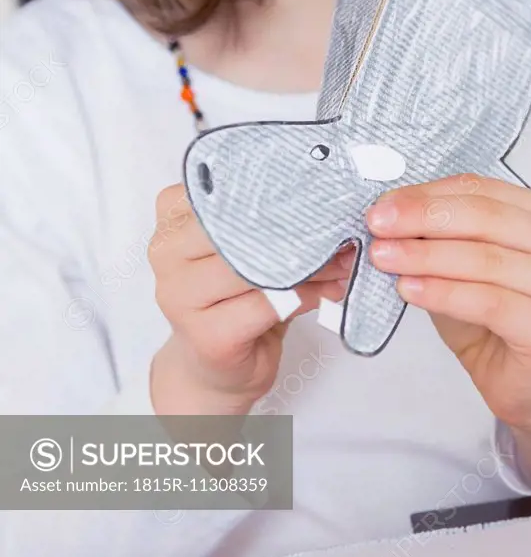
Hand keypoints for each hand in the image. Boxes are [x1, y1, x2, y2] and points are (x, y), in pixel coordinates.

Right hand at [148, 184, 351, 415]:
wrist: (213, 369)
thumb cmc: (233, 301)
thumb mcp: (245, 250)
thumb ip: (270, 222)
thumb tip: (333, 203)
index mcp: (172, 218)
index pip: (228, 187)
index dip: (280, 191)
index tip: (321, 193)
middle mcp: (166, 253)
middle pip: (241, 225)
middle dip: (300, 229)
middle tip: (340, 230)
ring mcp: (179, 296)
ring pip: (257, 265)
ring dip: (310, 265)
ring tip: (340, 263)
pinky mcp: (206, 334)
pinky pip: (269, 304)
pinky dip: (306, 296)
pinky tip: (326, 292)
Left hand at [365, 173, 530, 484]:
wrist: (526, 380)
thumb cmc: (493, 315)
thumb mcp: (458, 262)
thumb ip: (436, 234)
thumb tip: (387, 212)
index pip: (479, 189)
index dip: (426, 195)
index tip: (382, 206)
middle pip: (484, 218)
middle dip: (422, 220)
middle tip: (378, 226)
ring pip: (485, 260)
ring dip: (426, 256)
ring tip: (384, 258)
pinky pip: (490, 302)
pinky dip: (444, 294)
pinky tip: (411, 290)